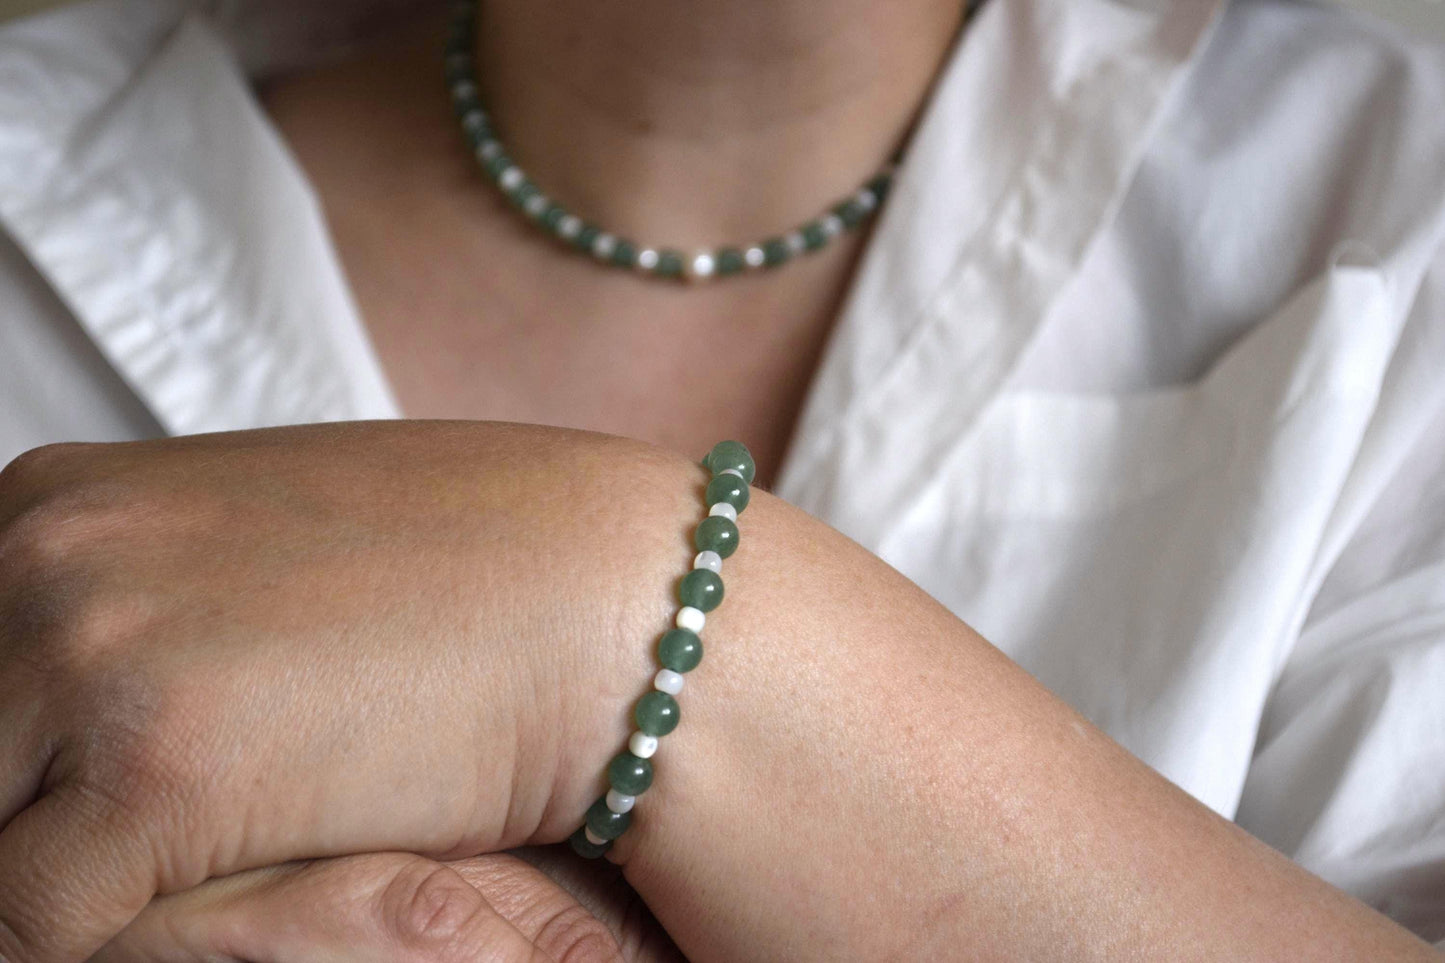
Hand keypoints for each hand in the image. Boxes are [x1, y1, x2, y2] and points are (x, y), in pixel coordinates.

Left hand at [0, 422, 1434, 960]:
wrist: (629, 604)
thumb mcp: (268, 570)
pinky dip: (133, 944)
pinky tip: (257, 884)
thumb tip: (81, 691)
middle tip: (112, 872)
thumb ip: (144, 608)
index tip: (52, 809)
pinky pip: (49, 933)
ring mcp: (84, 652)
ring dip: (60, 902)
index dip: (1, 764)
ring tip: (192, 869)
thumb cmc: (471, 590)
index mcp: (54, 507)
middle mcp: (39, 557)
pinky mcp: (160, 772)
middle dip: (20, 840)